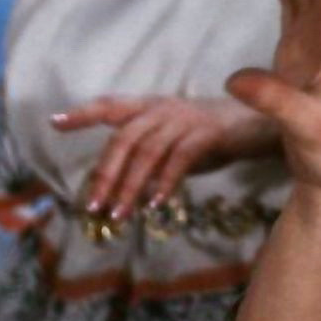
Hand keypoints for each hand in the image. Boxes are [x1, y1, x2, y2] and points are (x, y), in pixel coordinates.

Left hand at [51, 95, 276, 216]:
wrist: (264, 122)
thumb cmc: (215, 135)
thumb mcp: (176, 141)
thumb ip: (151, 156)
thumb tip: (123, 188)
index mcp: (153, 106)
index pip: (112, 105)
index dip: (84, 113)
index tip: (55, 123)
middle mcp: (165, 108)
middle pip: (125, 138)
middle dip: (106, 174)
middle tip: (94, 207)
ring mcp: (187, 118)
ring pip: (147, 152)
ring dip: (130, 186)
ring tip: (119, 214)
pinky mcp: (208, 133)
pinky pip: (179, 159)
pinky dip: (164, 182)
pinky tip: (155, 204)